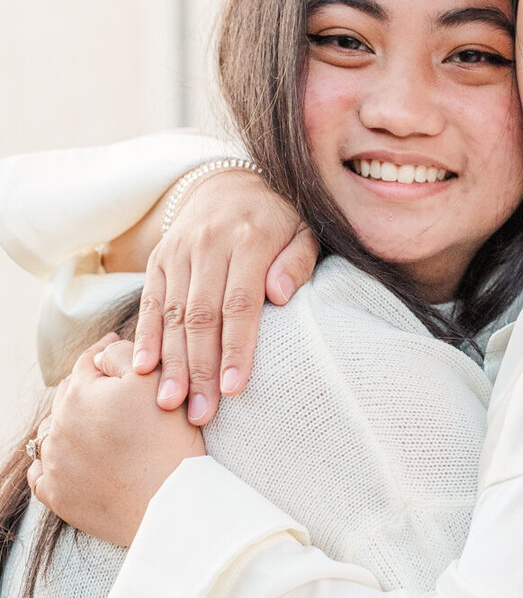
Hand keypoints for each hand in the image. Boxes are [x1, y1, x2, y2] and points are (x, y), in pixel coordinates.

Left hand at [29, 339, 204, 546]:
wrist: (169, 503)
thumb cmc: (168, 442)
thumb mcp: (156, 382)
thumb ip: (124, 355)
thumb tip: (103, 353)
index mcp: (80, 394)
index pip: (88, 362)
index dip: (104, 354)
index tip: (115, 351)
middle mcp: (59, 426)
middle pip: (68, 396)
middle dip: (87, 390)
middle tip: (111, 393)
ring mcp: (54, 462)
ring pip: (53, 432)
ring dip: (68, 425)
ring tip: (93, 429)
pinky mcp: (56, 494)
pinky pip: (41, 472)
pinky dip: (53, 464)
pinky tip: (72, 461)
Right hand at [132, 170, 317, 425]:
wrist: (230, 184)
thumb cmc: (278, 221)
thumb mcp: (303, 232)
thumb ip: (297, 263)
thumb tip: (279, 296)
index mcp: (250, 240)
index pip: (240, 304)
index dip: (236, 348)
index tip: (234, 389)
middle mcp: (209, 244)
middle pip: (202, 316)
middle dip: (200, 369)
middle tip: (201, 414)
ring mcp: (179, 252)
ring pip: (172, 314)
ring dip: (171, 363)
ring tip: (171, 404)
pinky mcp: (158, 259)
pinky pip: (150, 302)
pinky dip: (145, 337)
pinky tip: (144, 370)